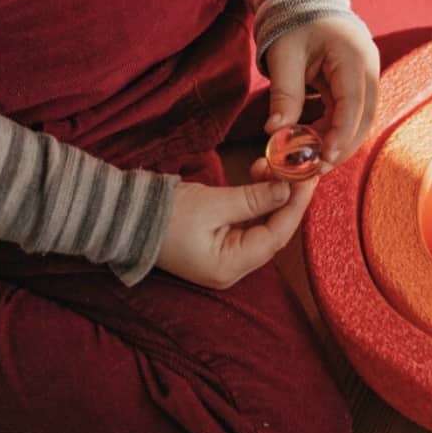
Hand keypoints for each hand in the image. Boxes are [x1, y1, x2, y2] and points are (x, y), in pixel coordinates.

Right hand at [156, 178, 315, 288]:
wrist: (121, 216)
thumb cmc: (164, 214)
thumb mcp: (213, 203)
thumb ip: (254, 198)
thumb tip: (288, 190)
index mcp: (230, 267)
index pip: (277, 237)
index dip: (296, 206)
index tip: (309, 178)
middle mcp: (231, 268)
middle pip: (273, 232)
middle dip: (287, 198)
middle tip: (298, 168)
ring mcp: (224, 256)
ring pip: (262, 224)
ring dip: (271, 194)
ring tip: (272, 164)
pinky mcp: (218, 241)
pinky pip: (247, 221)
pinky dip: (255, 199)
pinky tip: (258, 174)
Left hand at [264, 16, 379, 165]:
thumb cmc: (292, 22)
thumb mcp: (284, 55)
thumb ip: (284, 93)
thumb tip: (275, 132)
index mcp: (353, 55)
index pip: (353, 101)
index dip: (340, 132)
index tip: (323, 156)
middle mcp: (368, 67)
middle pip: (364, 117)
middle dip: (342, 146)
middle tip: (316, 169)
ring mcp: (367, 75)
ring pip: (360, 120)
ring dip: (338, 142)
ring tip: (311, 161)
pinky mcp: (358, 83)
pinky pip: (351, 113)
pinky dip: (334, 130)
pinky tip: (314, 143)